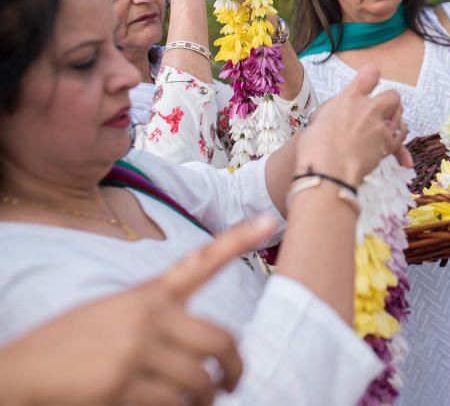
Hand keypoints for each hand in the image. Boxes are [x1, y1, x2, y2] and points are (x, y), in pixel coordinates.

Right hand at [0, 216, 276, 405]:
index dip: (237, 239)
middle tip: (233, 382)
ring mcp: (135, 351)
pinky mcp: (122, 386)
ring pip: (200, 380)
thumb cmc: (72, 345)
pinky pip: (174, 404)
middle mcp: (148, 317)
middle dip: (234, 368)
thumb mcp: (116, 313)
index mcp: (149, 294)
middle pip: (220, 341)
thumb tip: (204, 349)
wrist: (20, 373)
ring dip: (206, 398)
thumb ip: (159, 318)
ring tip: (200, 403)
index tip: (265, 220)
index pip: (201, 261)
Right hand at [296, 65, 410, 184]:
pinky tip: (391, 138)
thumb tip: (334, 113)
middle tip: (381, 109)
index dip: (371, 76)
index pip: (370, 74)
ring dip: (394, 118)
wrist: (328, 170)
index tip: (369, 81)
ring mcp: (381, 126)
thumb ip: (333, 111)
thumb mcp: (317, 119)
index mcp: (349, 98)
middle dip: (389, 101)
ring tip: (385, 125)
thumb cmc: (315, 148)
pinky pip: (401, 134)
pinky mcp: (388, 144)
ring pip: (400, 114)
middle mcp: (369, 108)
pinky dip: (398, 136)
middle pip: (392, 95)